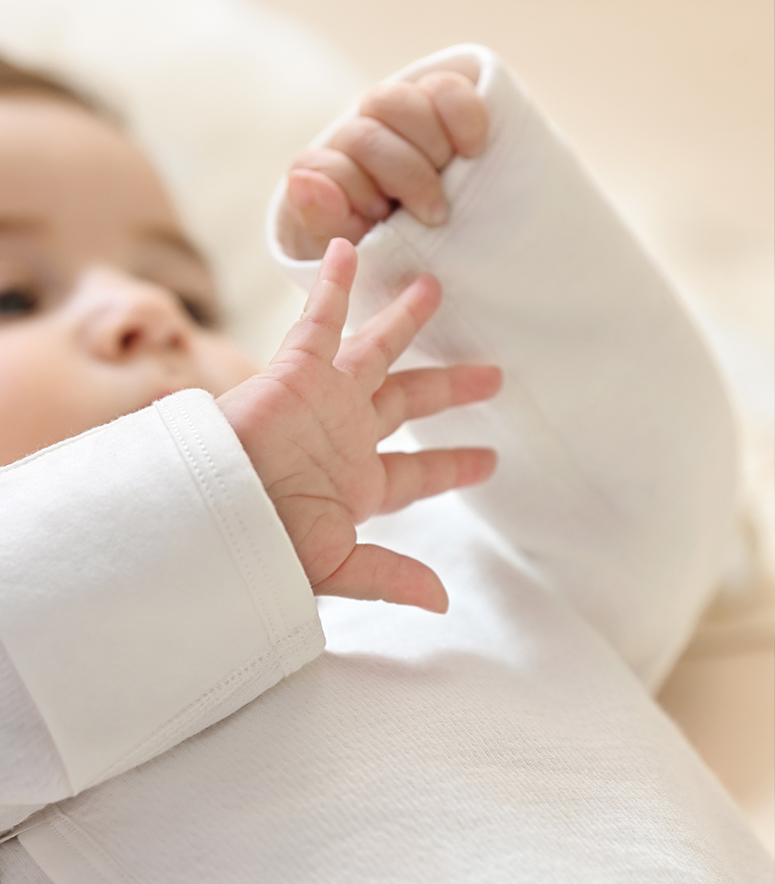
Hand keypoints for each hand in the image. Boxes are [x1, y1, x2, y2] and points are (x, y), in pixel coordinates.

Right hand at [218, 239, 500, 611]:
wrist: (215, 515)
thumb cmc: (267, 545)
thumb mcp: (336, 565)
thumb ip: (389, 575)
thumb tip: (441, 601)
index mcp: (361, 483)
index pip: (419, 472)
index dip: (453, 464)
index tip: (489, 461)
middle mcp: (348, 434)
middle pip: (410, 402)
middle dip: (449, 387)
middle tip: (493, 374)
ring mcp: (324, 399)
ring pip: (375, 350)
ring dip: (403, 321)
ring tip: (435, 289)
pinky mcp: (295, 370)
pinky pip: (319, 318)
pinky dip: (334, 285)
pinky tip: (350, 250)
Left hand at [277, 65, 487, 259]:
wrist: (428, 248)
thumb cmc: (384, 251)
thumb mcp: (354, 249)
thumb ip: (321, 220)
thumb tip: (300, 181)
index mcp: (328, 172)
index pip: (329, 167)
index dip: (358, 192)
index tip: (383, 219)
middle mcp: (356, 135)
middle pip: (365, 136)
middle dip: (404, 177)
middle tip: (433, 215)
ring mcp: (395, 113)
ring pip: (400, 102)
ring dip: (431, 146)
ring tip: (451, 181)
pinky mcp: (438, 99)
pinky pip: (446, 88)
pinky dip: (463, 117)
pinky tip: (472, 150)